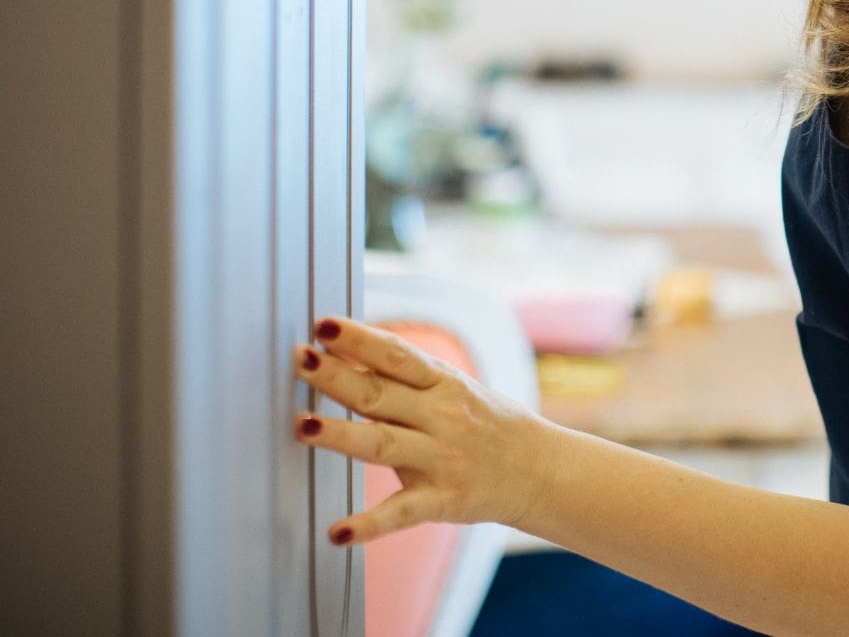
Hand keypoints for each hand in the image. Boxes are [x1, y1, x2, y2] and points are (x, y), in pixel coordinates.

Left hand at [292, 316, 551, 546]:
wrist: (541, 469)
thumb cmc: (486, 422)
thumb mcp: (454, 389)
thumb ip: (404, 377)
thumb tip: (345, 350)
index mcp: (444, 384)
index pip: (397, 356)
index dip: (360, 340)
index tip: (323, 325)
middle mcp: (442, 417)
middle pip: (380, 395)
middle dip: (337, 377)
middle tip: (299, 360)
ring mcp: (442, 459)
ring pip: (383, 445)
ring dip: (343, 435)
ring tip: (304, 426)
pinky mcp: (443, 500)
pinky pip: (401, 513)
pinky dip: (369, 525)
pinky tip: (337, 533)